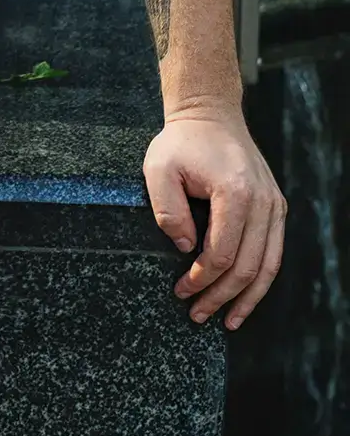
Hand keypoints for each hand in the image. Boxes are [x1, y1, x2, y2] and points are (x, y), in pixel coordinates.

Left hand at [143, 108, 286, 328]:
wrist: (212, 115)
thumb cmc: (181, 142)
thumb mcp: (158, 169)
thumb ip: (168, 210)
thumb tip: (186, 249)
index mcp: (235, 192)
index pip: (222, 253)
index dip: (201, 279)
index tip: (180, 291)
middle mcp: (263, 202)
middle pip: (248, 266)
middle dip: (222, 296)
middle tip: (197, 314)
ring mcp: (274, 205)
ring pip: (269, 266)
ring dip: (248, 298)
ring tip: (228, 320)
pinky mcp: (276, 208)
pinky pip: (274, 252)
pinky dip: (261, 279)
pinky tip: (245, 297)